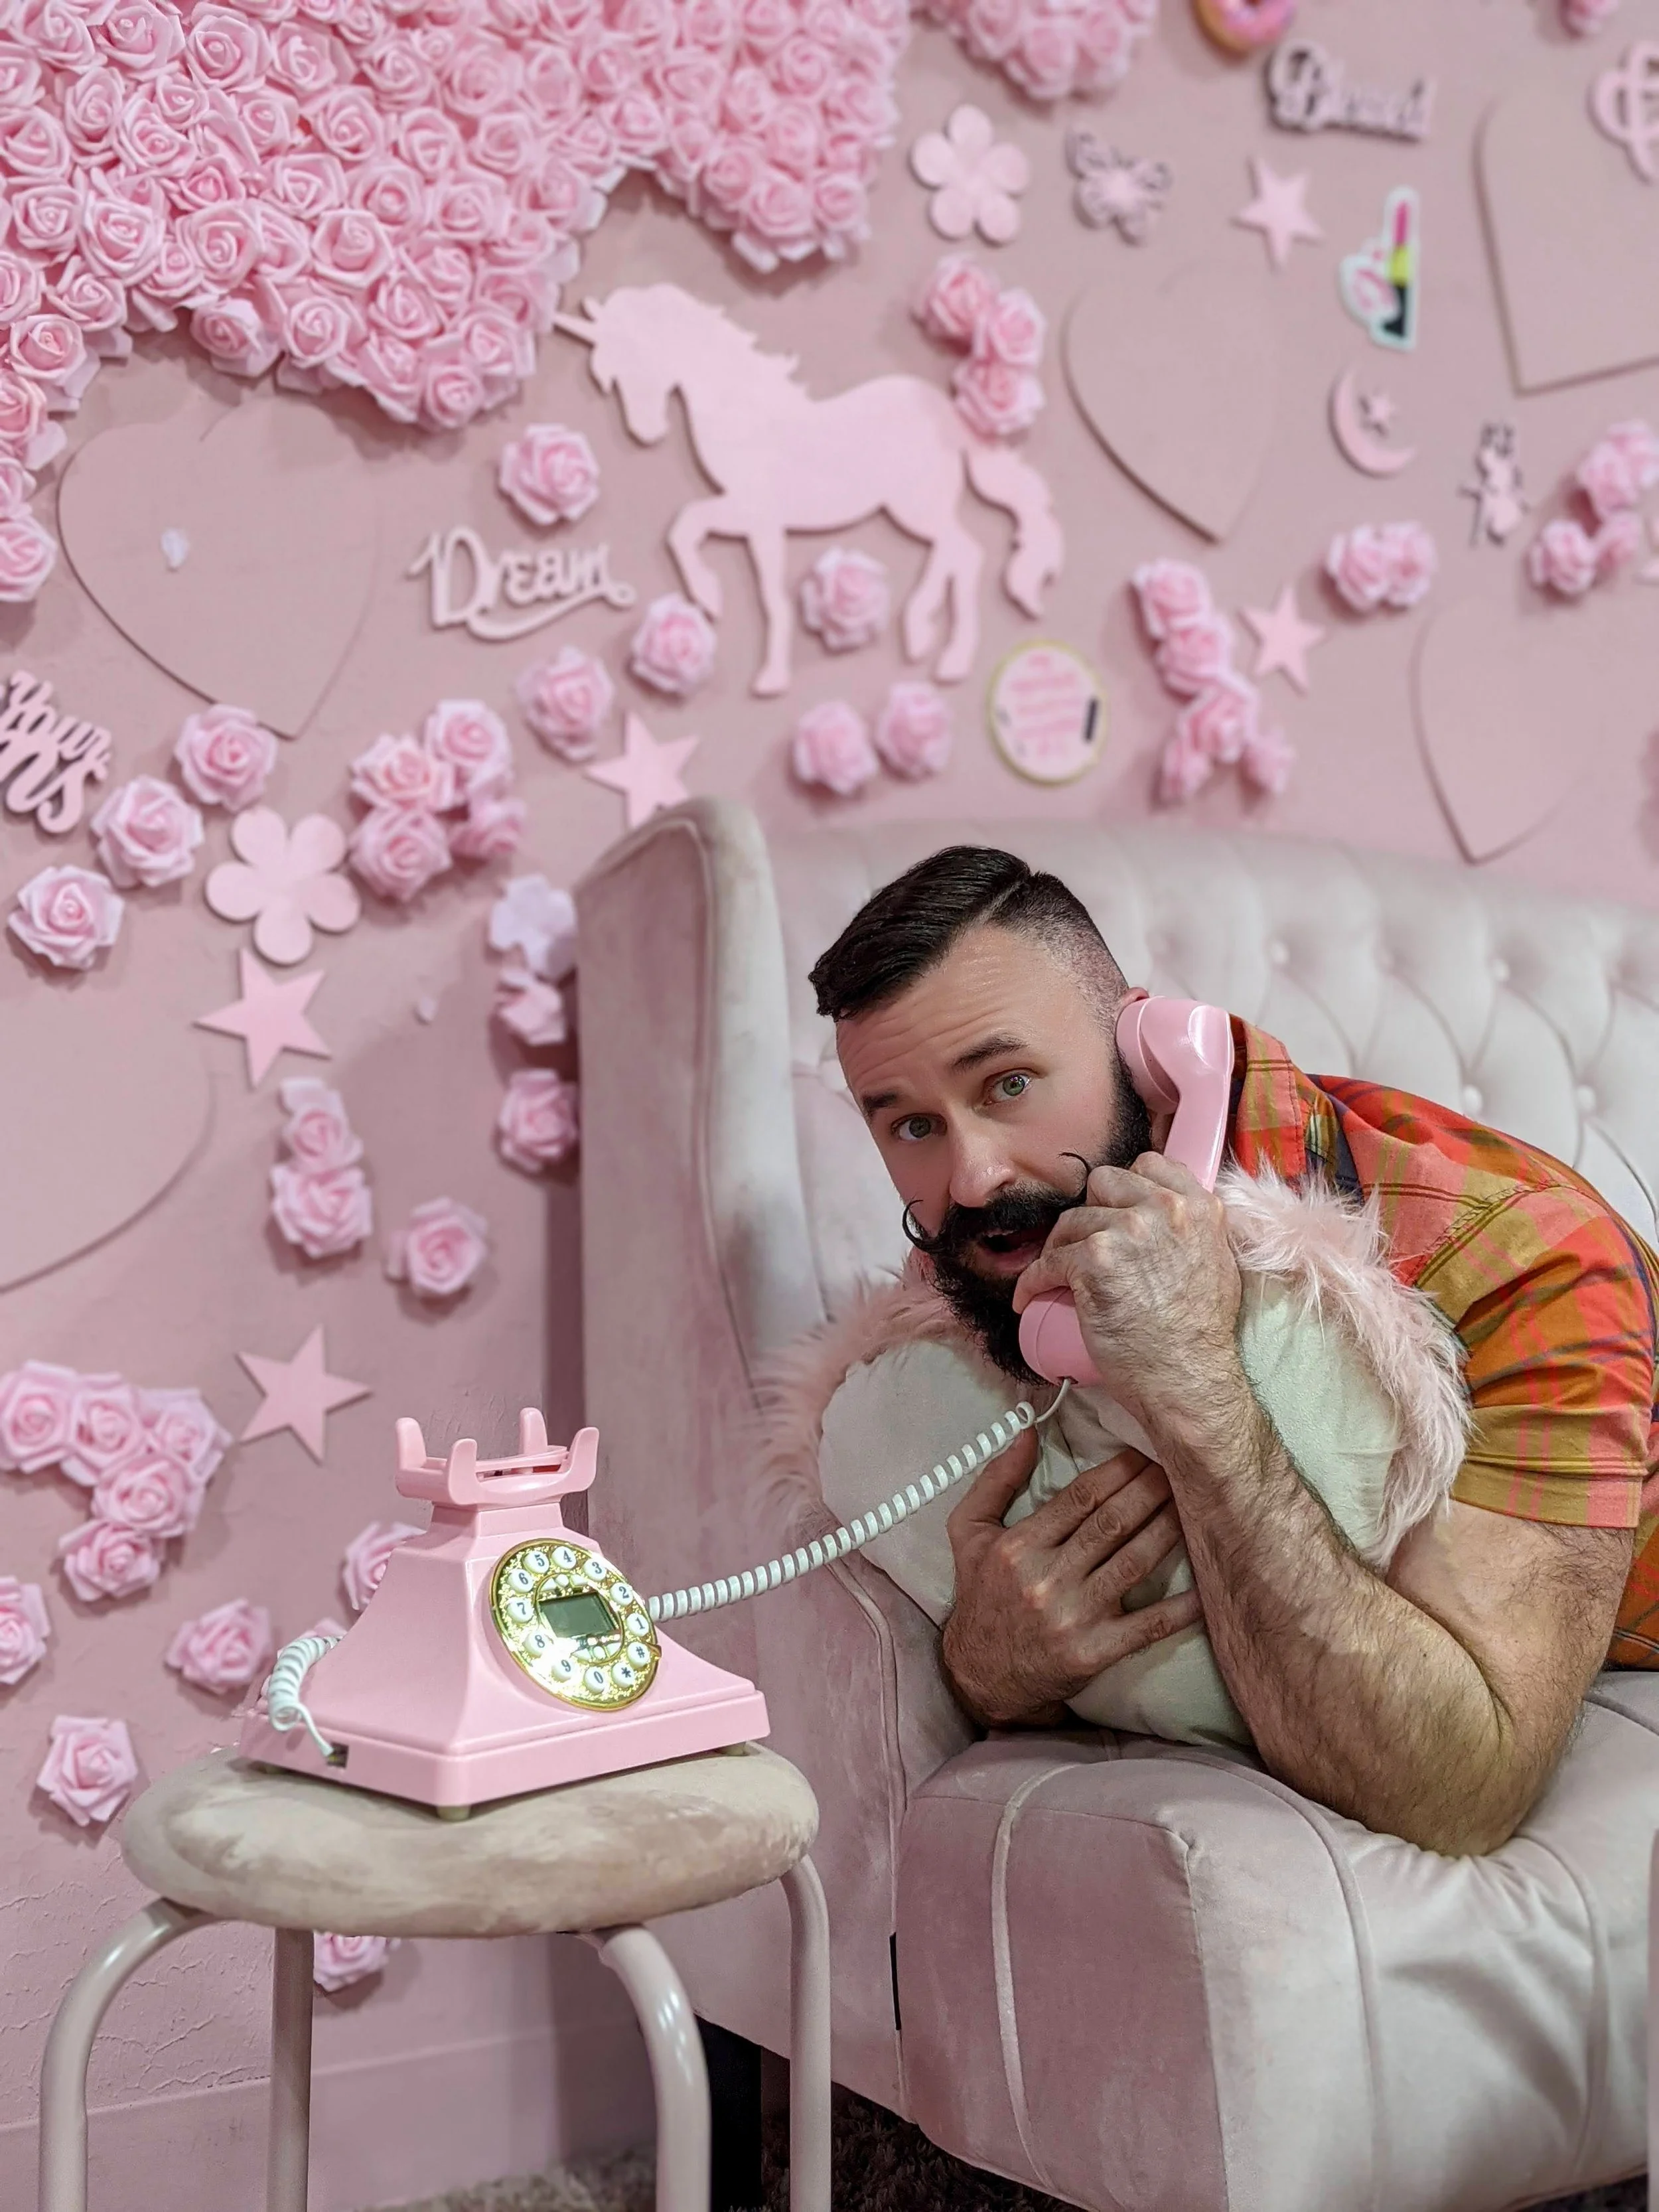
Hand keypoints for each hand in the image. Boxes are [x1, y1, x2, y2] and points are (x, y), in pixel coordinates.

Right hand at [939, 1426, 1202, 1727]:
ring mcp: (1074, 1617)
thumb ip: (995, 1480)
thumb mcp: (969, 1532)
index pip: (1080, 1498)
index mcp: (1020, 1546)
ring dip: (1168, 1529)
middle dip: (1151, 1491)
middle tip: (1180, 1469)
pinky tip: (1206, 1584)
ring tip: (1196, 1505)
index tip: (1144, 1454)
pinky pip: (1148, 1624)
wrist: (982, 1674)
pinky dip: (1181, 1606)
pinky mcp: (1095, 1651)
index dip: (1118, 1472)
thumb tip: (1026, 1433)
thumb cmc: (980, 1595)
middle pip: (1112, 1524)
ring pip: (1134, 1562)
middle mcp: (1047, 1579)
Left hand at [1011, 1154, 1244, 1443]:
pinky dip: (1033, 1281)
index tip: (1112, 1208)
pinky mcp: (1092, 1261)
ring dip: (1061, 1248)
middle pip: (1103, 1182)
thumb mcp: (1218, 1265)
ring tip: (1060, 1275)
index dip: (1124, 1187)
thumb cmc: (1201, 1336)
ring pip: (1071, 1222)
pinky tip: (1030, 1296)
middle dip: (1090, 1211)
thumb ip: (1194, 1231)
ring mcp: (1126, 1232)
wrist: (1189, 1378)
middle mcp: (1163, 1209)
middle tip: (1086, 1243)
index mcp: (1198, 1207)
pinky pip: (1046, 1262)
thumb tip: (1170, 1219)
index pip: (1149, 1164)